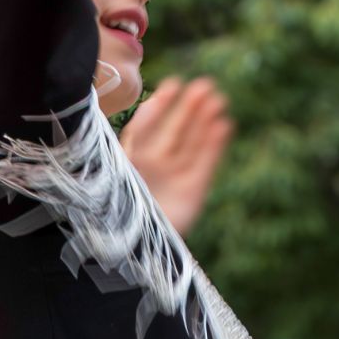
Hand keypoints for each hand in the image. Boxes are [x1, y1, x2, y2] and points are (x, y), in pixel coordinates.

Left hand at [121, 75, 233, 234]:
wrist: (136, 254)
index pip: (145, 127)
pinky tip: (224, 125)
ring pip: (192, 143)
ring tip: (218, 100)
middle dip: (188, 108)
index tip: (172, 85)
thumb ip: (122, 148)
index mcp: (131, 160)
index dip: (159, 107)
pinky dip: (214, 145)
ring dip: (205, 121)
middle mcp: (154, 166)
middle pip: (174, 130)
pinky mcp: (194, 192)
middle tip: (205, 85)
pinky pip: (205, 163)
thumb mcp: (114, 175)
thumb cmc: (118, 214)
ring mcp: (175, 178)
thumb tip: (118, 110)